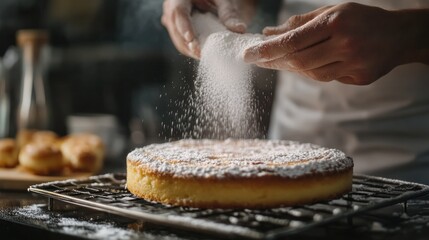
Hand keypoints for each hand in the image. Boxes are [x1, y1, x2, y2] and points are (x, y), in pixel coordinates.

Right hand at [162, 0, 246, 58]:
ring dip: (189, 49)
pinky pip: (180, 42)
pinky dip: (191, 49)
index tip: (191, 39)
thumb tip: (240, 30)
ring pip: (177, 39)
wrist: (209, 1)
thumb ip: (229, 14)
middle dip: (188, 44)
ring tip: (203, 56)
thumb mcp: (222, 1)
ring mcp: (171, 21)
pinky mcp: (176, 31)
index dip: (184, 27)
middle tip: (201, 54)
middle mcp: (171, 9)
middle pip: (175, 29)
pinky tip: (202, 54)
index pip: (179, 13)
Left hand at [243, 3, 418, 84]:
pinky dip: (311, 72)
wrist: (399, 35)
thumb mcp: (331, 11)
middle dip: (273, 61)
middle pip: (298, 61)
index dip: (267, 50)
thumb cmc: (360, 18)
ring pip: (311, 74)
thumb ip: (300, 23)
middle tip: (256, 59)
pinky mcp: (358, 79)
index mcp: (336, 23)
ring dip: (291, 67)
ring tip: (278, 60)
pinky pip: (326, 79)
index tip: (248, 54)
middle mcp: (345, 45)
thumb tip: (269, 33)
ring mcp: (353, 64)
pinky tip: (303, 64)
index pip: (293, 41)